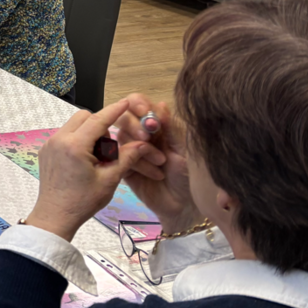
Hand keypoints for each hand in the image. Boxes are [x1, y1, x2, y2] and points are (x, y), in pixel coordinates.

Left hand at [23, 100, 152, 242]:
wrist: (55, 216)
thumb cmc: (82, 202)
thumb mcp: (110, 180)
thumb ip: (126, 158)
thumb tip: (142, 144)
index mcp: (75, 146)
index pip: (98, 120)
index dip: (114, 110)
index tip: (125, 102)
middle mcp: (59, 140)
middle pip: (83, 118)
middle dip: (100, 125)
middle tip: (110, 146)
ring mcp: (50, 144)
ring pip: (74, 126)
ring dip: (89, 133)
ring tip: (98, 157)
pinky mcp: (46, 151)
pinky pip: (65, 136)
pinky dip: (78, 140)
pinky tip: (86, 160)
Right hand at [115, 94, 199, 232]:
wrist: (183, 204)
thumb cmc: (188, 174)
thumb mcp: (184, 149)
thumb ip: (171, 127)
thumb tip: (160, 103)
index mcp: (155, 124)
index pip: (137, 103)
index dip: (136, 103)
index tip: (144, 112)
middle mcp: (140, 133)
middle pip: (122, 116)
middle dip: (133, 125)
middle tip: (146, 138)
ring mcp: (129, 149)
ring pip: (121, 137)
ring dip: (141, 149)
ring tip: (161, 163)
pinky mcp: (122, 166)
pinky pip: (119, 158)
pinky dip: (137, 164)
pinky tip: (154, 174)